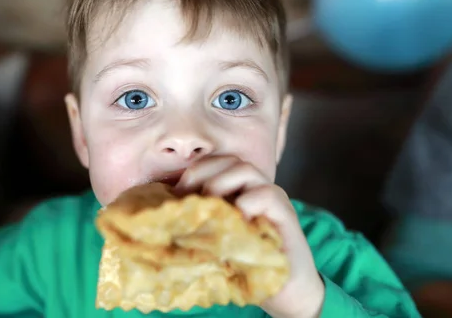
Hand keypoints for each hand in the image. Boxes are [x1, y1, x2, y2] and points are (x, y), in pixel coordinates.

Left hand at [175, 155, 324, 317]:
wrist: (283, 291)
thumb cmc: (245, 264)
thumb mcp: (216, 239)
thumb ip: (201, 221)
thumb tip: (166, 215)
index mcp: (237, 189)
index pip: (214, 162)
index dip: (193, 172)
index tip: (176, 195)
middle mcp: (254, 187)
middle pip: (228, 160)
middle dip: (202, 174)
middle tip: (189, 200)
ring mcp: (271, 197)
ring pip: (245, 169)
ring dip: (221, 184)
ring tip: (212, 209)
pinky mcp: (285, 213)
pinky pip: (266, 194)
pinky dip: (247, 203)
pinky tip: (237, 221)